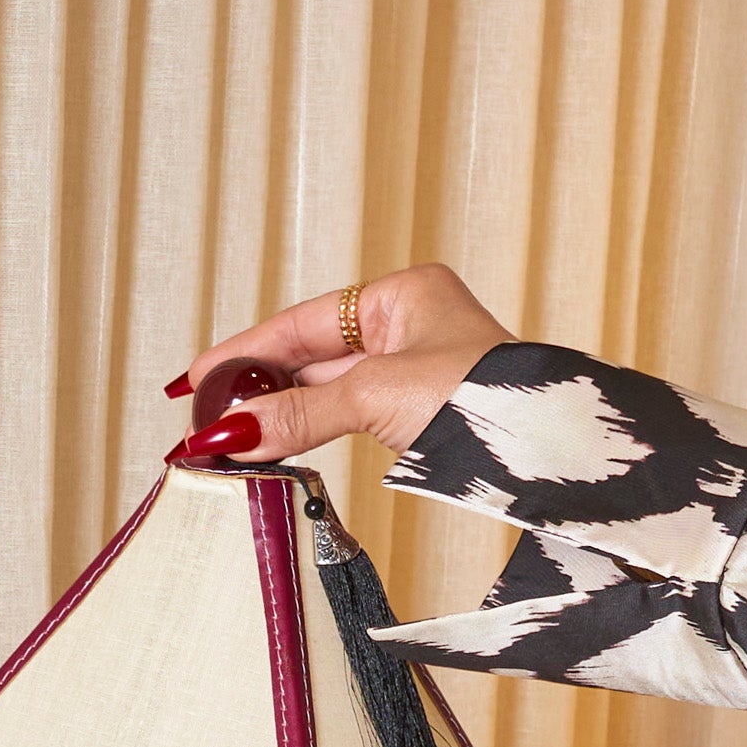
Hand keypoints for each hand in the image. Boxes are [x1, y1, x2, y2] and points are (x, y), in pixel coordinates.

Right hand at [170, 265, 511, 462]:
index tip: (195, 380)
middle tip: (204, 420)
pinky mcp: (417, 414)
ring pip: (324, 390)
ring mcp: (413, 371)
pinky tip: (275, 448)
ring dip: (277, 416)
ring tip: (229, 441)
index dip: (244, 350)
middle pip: (308, 355)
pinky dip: (307, 432)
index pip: (302, 321)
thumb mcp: (376, 396)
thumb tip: (230, 433)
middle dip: (256, 388)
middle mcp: (408, 326)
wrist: (550, 450)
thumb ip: (299, 412)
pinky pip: (344, 417)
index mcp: (404, 295)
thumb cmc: (488, 399)